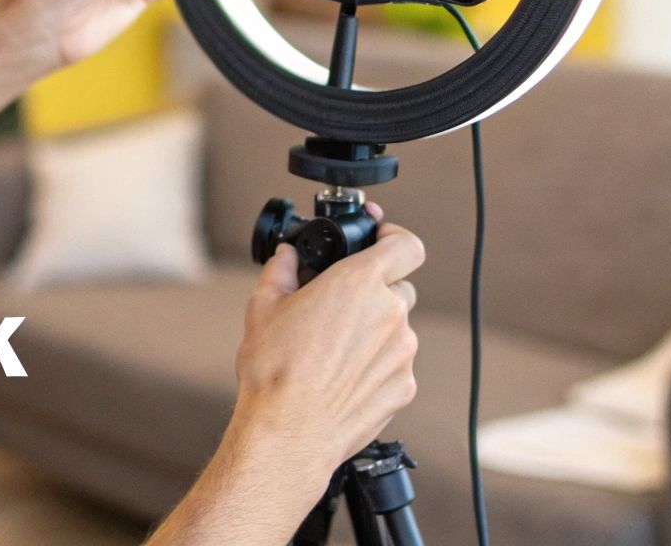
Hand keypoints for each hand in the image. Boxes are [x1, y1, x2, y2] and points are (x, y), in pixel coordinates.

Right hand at [228, 203, 424, 489]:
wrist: (288, 432)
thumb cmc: (275, 371)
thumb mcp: (264, 306)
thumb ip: (281, 269)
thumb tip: (286, 256)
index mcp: (359, 282)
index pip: (406, 244)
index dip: (395, 238)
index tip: (381, 240)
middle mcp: (390, 313)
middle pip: (399, 286)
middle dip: (374, 291)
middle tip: (341, 306)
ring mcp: (402, 352)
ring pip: (397, 328)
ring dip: (374, 331)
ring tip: (334, 351)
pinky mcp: (405, 386)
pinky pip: (396, 364)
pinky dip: (377, 365)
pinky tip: (343, 378)